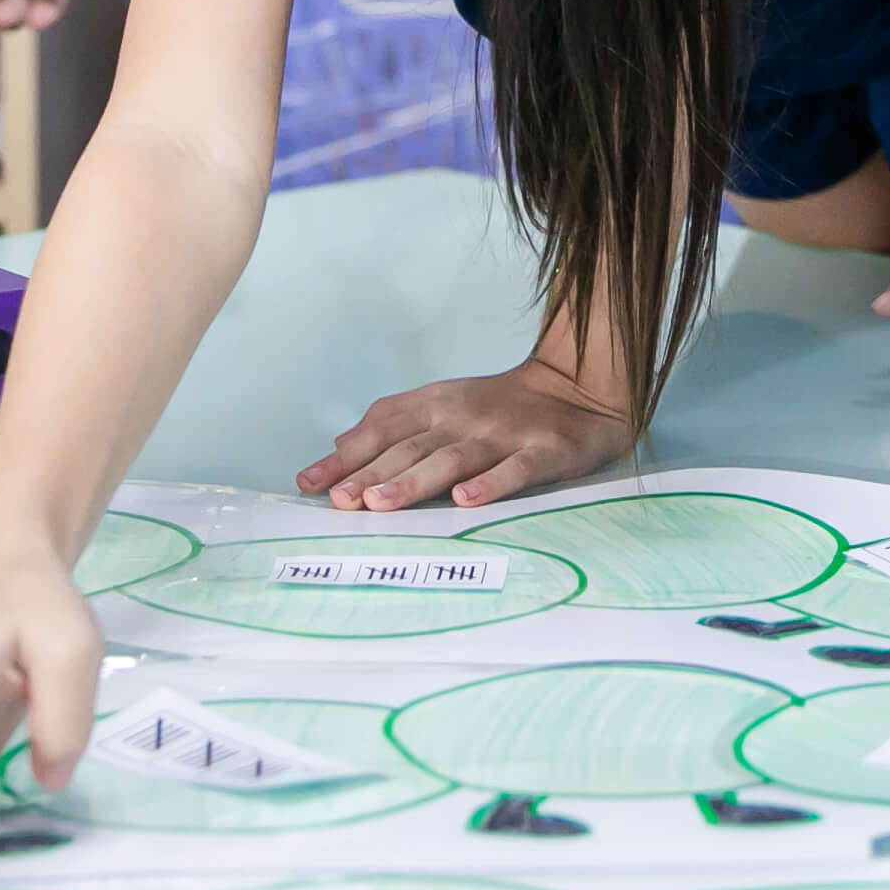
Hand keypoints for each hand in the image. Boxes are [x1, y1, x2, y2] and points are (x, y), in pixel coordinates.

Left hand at [294, 357, 629, 509]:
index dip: (345, 456)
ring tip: (381, 504)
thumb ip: (393, 424)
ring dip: (413, 481)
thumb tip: (338, 447)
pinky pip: (514, 470)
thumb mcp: (443, 403)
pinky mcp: (543, 452)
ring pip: (451, 458)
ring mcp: (502, 435)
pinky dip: (490, 484)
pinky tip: (466, 501)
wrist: (579, 385)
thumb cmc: (501, 406)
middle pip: (409, 447)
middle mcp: (462, 417)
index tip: (310, 484)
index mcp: (435, 405)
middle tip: (339, 502)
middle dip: (370, 474)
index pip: (381, 430)